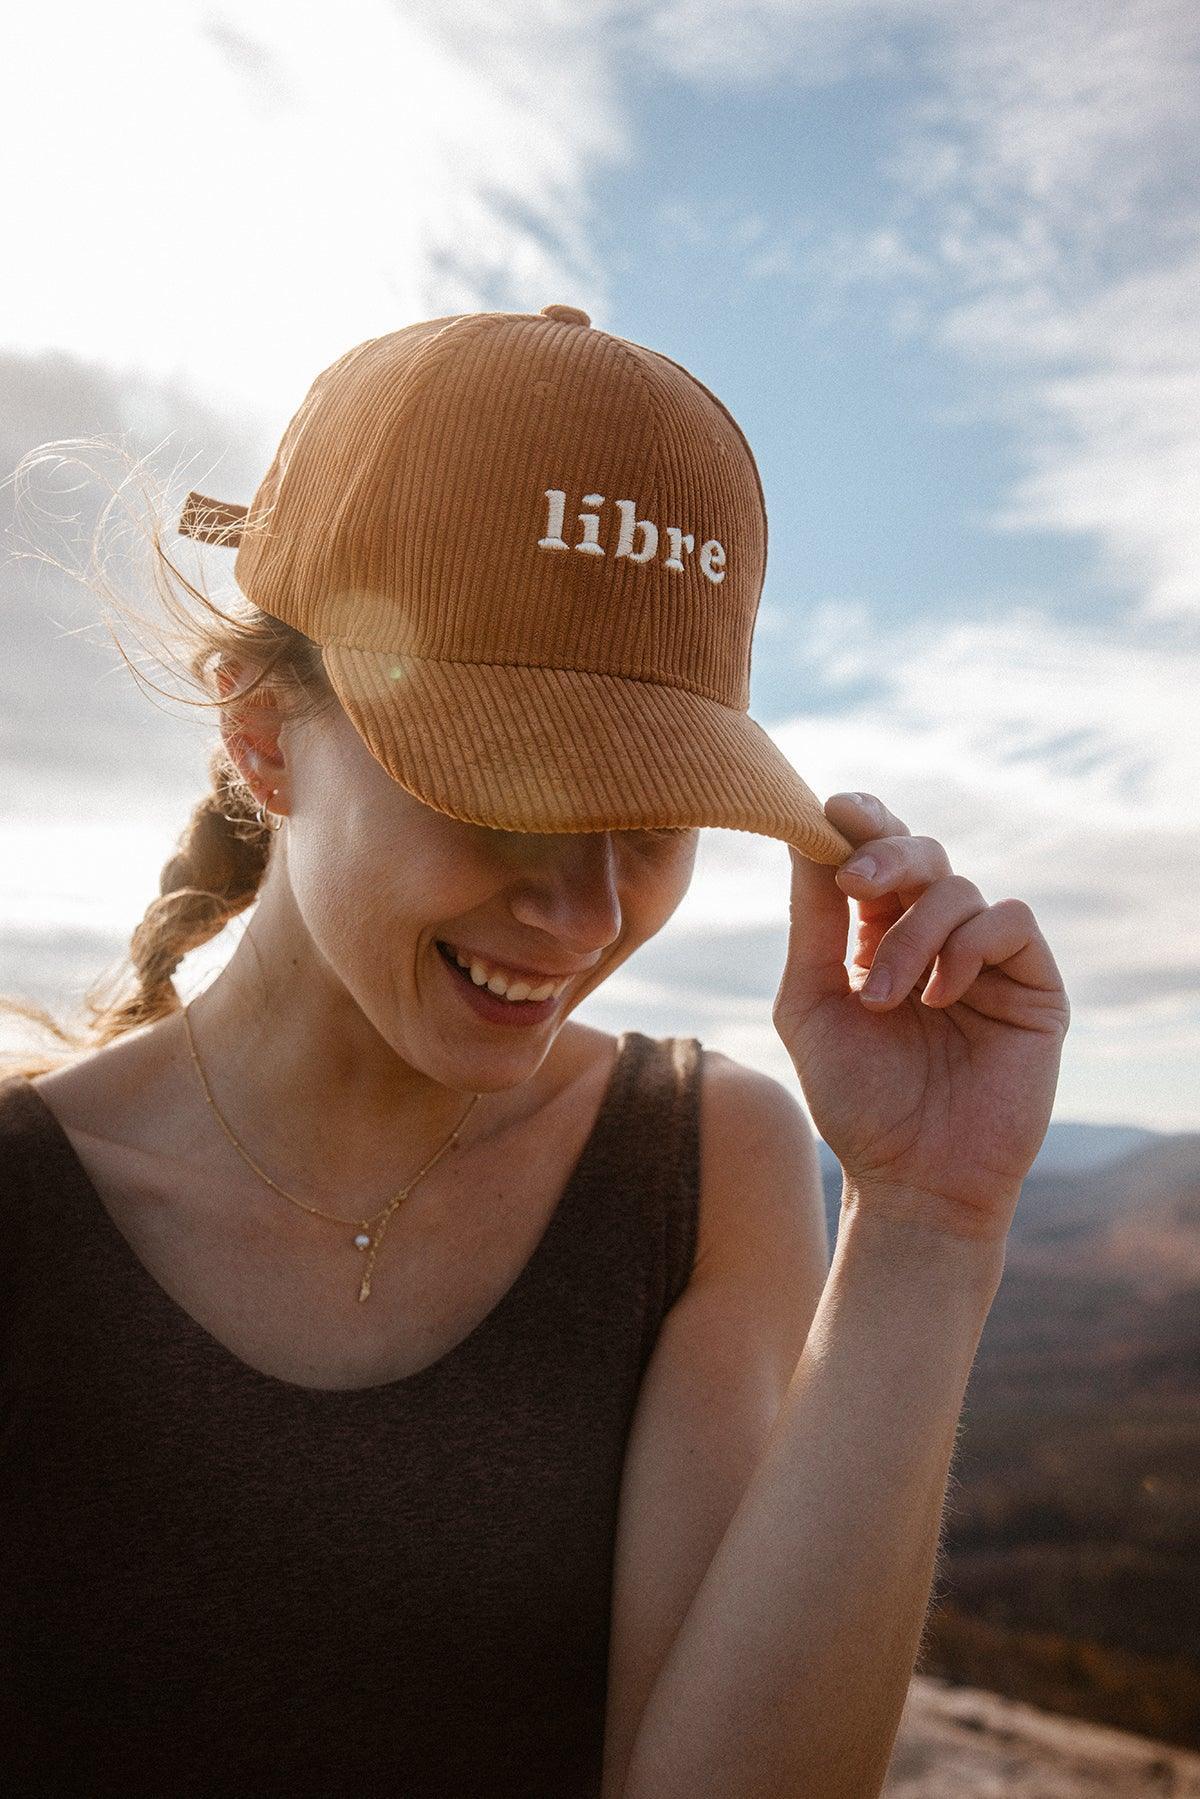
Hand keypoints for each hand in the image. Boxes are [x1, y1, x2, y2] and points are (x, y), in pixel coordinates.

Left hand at [773, 792, 1070, 1244]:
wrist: (911, 1181)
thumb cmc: (855, 1101)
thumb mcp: (810, 1003)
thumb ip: (812, 922)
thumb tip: (804, 834)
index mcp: (876, 935)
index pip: (877, 855)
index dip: (862, 821)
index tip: (832, 809)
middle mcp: (934, 938)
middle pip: (921, 853)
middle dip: (885, 857)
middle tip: (853, 885)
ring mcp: (986, 960)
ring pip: (958, 888)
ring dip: (912, 936)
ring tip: (884, 1002)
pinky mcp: (1033, 985)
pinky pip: (1010, 920)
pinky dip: (969, 946)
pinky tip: (940, 998)